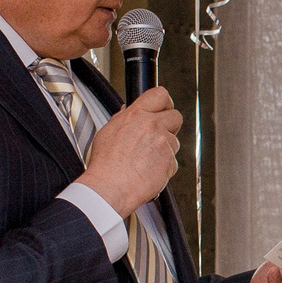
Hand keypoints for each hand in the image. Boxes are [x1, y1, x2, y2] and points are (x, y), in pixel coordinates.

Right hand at [76, 86, 181, 218]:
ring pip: (174, 142)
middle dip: (170, 125)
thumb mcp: (108, 132)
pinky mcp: (170, 161)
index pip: (159, 94)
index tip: (164, 108)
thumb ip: (122, 119)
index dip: (165, 102)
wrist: (110, 188)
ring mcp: (163, 143)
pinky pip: (172, 161)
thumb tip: (127, 111)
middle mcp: (152, 126)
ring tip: (146, 160)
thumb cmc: (106, 164)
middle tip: (159, 136)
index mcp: (135, 115)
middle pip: (175, 116)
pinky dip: (164, 167)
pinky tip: (148, 171)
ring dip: (165, 150)